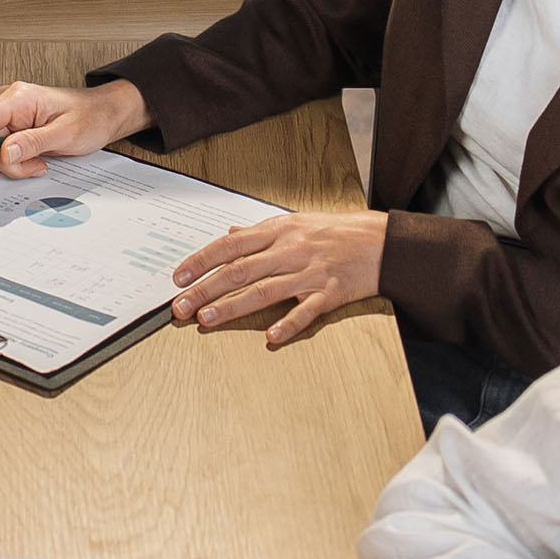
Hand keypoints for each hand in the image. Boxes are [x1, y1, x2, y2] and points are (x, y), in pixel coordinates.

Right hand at [0, 78, 147, 180]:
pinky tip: (36, 159)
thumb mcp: (65, 134)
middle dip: (7, 162)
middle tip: (33, 167)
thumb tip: (4, 151)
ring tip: (39, 161)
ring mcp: (12, 114)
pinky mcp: (16, 126)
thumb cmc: (91, 117)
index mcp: (20, 97)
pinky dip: (19, 161)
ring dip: (15, 163)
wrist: (105, 115)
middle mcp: (11, 102)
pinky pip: (5, 149)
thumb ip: (32, 142)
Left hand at [170, 209, 388, 345]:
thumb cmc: (335, 232)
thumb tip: (228, 236)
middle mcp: (290, 250)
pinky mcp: (329, 293)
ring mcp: (309, 272)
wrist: (381, 241)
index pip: (230, 245)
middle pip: (240, 270)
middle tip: (181, 307)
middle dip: (205, 289)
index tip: (178, 277)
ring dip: (233, 306)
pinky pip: (306, 310)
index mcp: (279, 230)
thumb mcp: (295, 222)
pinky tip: (270, 336)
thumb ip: (259, 234)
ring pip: (264, 291)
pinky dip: (288, 323)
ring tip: (207, 319)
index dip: (201, 260)